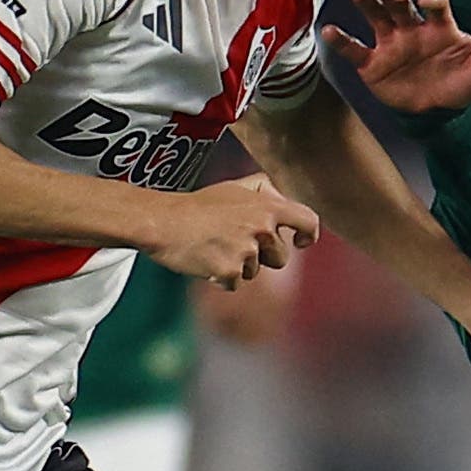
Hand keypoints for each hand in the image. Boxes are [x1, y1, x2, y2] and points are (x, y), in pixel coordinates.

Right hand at [146, 175, 319, 287]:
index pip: (308, 221)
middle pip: (281, 258)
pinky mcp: (229, 272)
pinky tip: (205, 260)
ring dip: (239, 266)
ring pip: (255, 272)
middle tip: (235, 242)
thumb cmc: (198, 205)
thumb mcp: (234, 187)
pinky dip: (221, 277)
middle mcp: (262, 229)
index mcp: (267, 206)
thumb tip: (283, 198)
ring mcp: (246, 252)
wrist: (163, 222)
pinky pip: (235, 283)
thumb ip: (263, 191)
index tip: (300, 241)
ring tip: (215, 247)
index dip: (307, 234)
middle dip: (264, 257)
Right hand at [319, 0, 470, 115]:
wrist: (440, 115)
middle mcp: (412, 29)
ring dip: (367, 3)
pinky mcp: (373, 65)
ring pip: (376, 18)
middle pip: (399, 4)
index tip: (427, 0)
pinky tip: (329, 30)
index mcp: (438, 26)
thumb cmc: (460, 85)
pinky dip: (342, 41)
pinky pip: (355, 51)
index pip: (434, 4)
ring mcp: (391, 45)